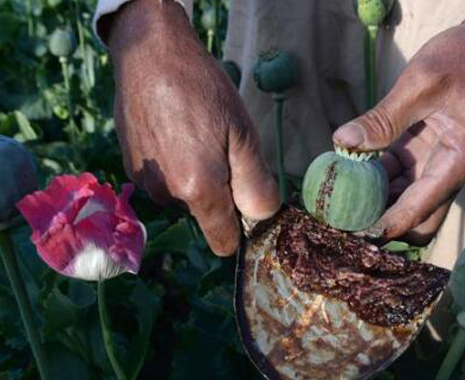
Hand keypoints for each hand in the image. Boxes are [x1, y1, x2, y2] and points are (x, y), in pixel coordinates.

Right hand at [102, 0, 278, 255]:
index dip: (240, 228)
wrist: (149, 53)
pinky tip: (174, 130)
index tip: (247, 201)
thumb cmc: (204, 90)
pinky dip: (174, 164)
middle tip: (223, 148)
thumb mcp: (243, 134)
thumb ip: (255, 184)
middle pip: (205, 215)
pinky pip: (164, 179)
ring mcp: (144, 181)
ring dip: (195, 177)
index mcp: (198, 190)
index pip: (223, 241)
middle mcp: (166, 195)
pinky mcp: (131, 166)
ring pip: (184, 196)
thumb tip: (263, 218)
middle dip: (219, 194)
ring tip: (196, 133)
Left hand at [333, 7, 464, 244]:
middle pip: (418, 218)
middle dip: (383, 223)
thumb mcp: (420, 84)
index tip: (353, 233)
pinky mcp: (427, 152)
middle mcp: (453, 170)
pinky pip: (401, 177)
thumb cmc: (462, 59)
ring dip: (378, 201)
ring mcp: (440, 163)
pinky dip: (379, 179)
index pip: (419, 209)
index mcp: (460, 161)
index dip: (386, 225)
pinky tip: (351, 174)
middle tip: (344, 221)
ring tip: (340, 202)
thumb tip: (344, 142)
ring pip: (407, 200)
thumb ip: (383, 118)